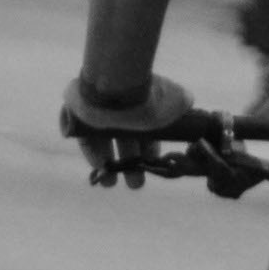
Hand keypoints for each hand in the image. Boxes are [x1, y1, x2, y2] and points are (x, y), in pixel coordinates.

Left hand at [61, 72, 195, 185]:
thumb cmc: (145, 92)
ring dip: (108, 165)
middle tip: (134, 183)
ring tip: (112, 183)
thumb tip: (189, 104)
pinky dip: (91, 155)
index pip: (142, 131)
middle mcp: (117, 109)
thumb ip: (179, 104)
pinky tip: (99, 167)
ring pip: (102, 144)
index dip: (147, 149)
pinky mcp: (79, 117)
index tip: (151, 163)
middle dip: (129, 164)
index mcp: (138, 105)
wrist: (116, 85)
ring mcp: (97, 113)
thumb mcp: (171, 100)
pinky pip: (84, 139)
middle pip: (122, 140)